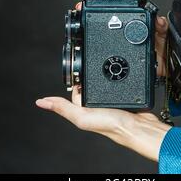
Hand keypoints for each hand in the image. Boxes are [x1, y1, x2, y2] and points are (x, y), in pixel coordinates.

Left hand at [36, 4, 170, 161]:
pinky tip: (123, 66)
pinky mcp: (125, 90)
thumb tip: (41, 102)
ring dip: (108, 66)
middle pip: (92, 77)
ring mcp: (112, 95)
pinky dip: (120, 70)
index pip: (76, 84)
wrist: (139, 126)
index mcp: (85, 105)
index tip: (76, 57)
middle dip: (94, 66)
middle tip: (96, 55)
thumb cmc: (112, 124)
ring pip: (106, 75)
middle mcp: (97, 100)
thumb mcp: (83, 116)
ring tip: (110, 58)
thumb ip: (63, 108)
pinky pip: (119, 76)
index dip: (77, 74)